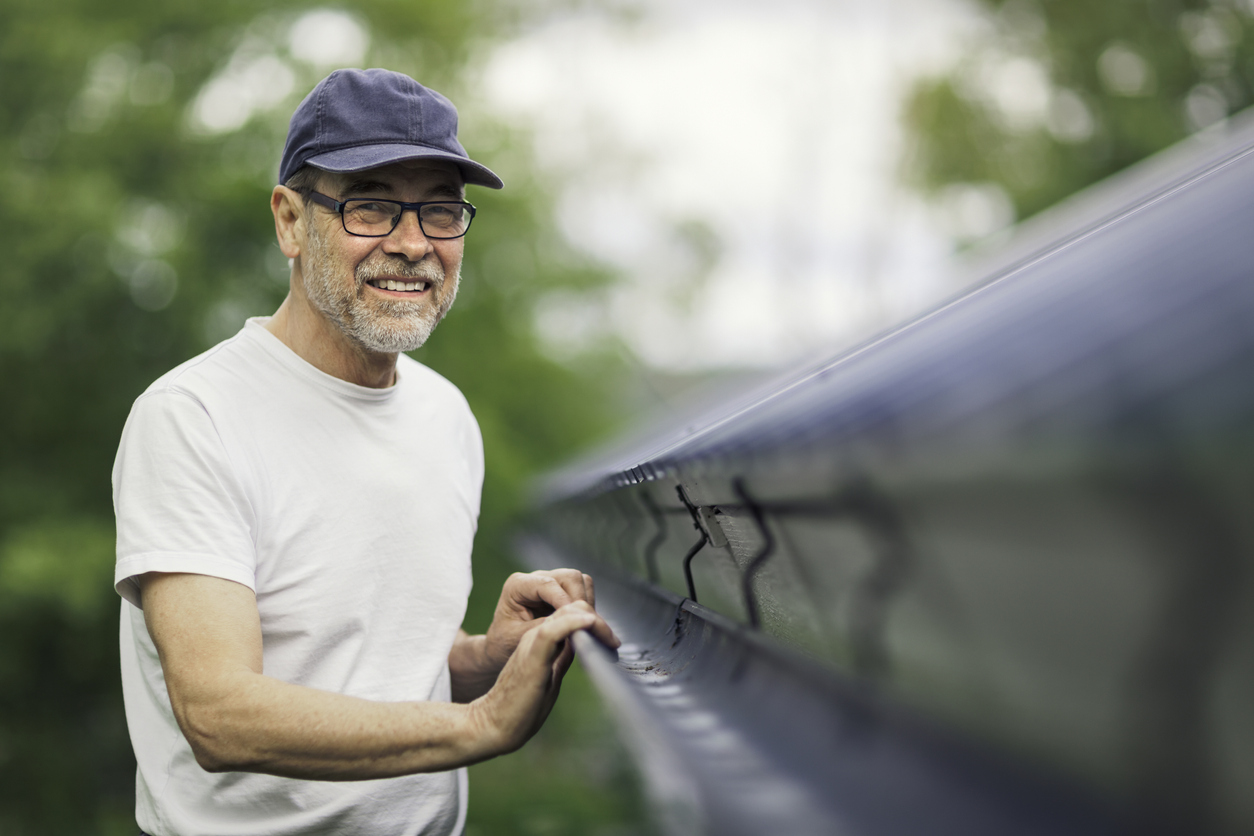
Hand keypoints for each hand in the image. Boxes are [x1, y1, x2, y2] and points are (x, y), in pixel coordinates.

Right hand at [470, 601, 598, 753]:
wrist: (492, 725)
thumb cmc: (521, 706)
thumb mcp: (550, 675)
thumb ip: (563, 657)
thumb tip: (583, 646)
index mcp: (542, 640)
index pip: (572, 613)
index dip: (595, 621)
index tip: (612, 641)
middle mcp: (536, 636)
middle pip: (572, 608)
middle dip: (598, 619)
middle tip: (614, 641)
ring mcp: (532, 644)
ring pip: (564, 613)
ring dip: (591, 619)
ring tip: (608, 635)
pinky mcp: (531, 658)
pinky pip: (551, 632)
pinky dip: (573, 623)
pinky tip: (589, 622)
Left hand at [482, 570, 618, 669]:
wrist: (502, 648)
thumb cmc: (504, 644)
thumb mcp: (517, 638)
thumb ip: (542, 628)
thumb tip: (568, 622)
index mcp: (517, 585)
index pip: (548, 585)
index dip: (565, 601)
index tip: (575, 621)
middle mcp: (535, 579)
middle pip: (570, 577)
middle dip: (579, 600)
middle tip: (582, 625)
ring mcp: (550, 582)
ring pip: (580, 581)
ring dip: (586, 602)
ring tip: (582, 625)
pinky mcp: (561, 591)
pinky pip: (583, 590)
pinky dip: (587, 604)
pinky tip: (581, 623)